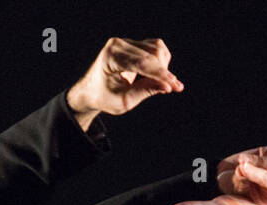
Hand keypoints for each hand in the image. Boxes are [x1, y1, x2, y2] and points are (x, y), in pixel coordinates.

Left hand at [66, 37, 183, 128]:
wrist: (92, 90)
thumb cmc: (104, 97)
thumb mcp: (124, 101)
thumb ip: (145, 92)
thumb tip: (168, 87)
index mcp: (111, 57)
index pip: (142, 63)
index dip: (161, 75)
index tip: (175, 86)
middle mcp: (118, 44)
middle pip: (152, 54)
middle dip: (165, 72)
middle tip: (174, 88)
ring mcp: (126, 42)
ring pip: (156, 48)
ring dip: (163, 66)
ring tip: (159, 83)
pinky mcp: (133, 44)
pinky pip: (155, 47)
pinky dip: (161, 60)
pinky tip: (157, 74)